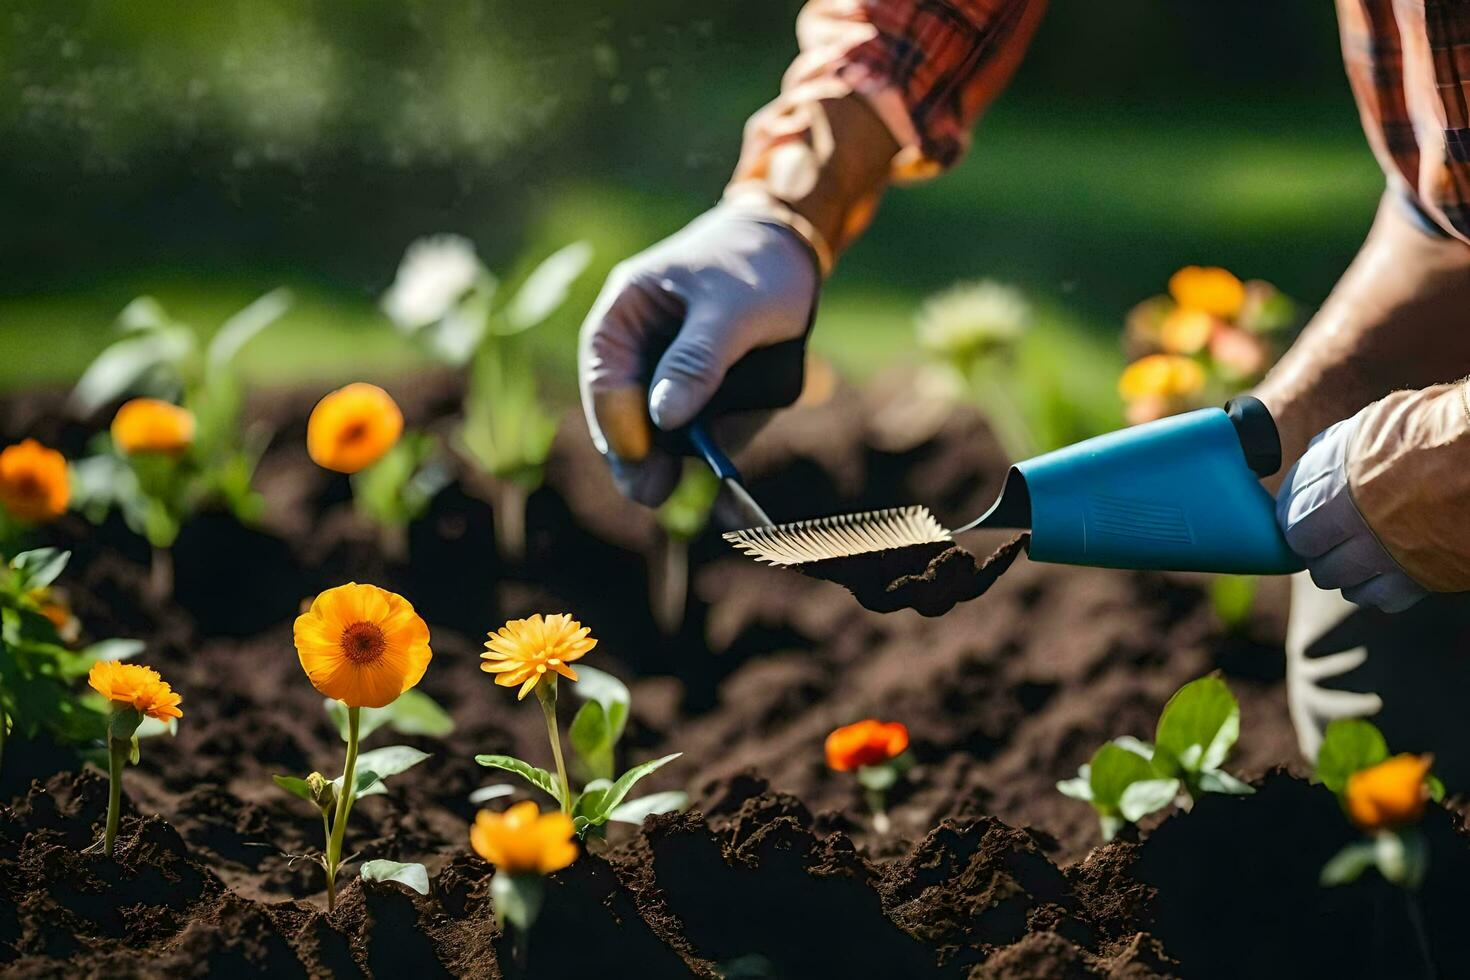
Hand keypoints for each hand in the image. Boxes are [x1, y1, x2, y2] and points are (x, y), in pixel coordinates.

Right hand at [578, 205, 819, 505]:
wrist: (789, 255)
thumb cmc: (754, 266)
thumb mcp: (731, 308)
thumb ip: (697, 360)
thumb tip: (664, 420)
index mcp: (622, 316)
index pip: (605, 379)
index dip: (618, 423)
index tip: (641, 457)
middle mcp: (633, 353)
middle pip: (621, 418)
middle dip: (639, 458)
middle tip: (656, 494)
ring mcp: (662, 379)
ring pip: (655, 436)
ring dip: (677, 463)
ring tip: (710, 491)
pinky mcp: (694, 399)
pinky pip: (693, 438)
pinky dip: (710, 460)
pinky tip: (730, 487)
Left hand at [1275, 407, 1430, 612]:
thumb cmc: (1441, 428)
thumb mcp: (1378, 422)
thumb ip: (1338, 448)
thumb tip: (1315, 458)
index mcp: (1335, 481)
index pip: (1290, 517)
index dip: (1295, 517)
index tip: (1303, 516)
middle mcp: (1352, 521)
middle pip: (1309, 552)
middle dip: (1315, 545)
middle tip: (1331, 536)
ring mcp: (1384, 553)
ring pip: (1338, 578)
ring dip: (1344, 568)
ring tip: (1362, 551)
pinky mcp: (1419, 579)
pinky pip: (1378, 597)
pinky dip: (1379, 587)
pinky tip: (1390, 568)